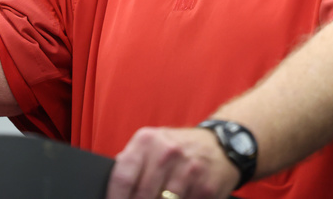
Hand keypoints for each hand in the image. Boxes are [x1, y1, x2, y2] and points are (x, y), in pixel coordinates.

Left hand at [106, 126, 239, 198]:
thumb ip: (131, 161)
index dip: (115, 198)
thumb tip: (111, 186)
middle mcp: (168, 152)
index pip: (123, 177)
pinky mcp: (206, 188)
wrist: (221, 144)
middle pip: (141, 196)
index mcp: (147, 141)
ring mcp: (189, 170)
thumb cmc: (179, 147)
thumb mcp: (152, 143)